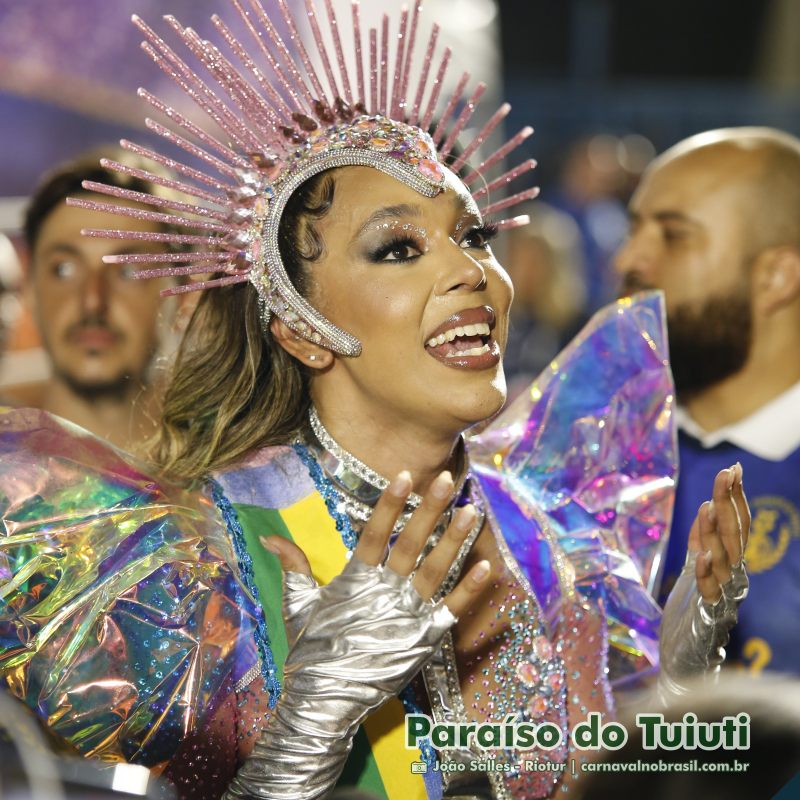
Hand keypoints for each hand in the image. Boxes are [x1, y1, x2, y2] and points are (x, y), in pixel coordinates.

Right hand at [224, 471, 490, 799]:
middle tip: (449, 479)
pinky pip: (451, 610)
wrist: (325, 702)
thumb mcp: (297, 604)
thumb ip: (293, 565)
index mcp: (355, 580)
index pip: (375, 533)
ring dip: (455, 540)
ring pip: (436, 570)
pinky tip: (486, 565)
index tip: (406, 475)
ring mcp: (408, 615)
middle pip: (411, 544)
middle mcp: (385, 592)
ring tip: (473, 510)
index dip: (391, 504)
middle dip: (431, 510)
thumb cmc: (310, 651)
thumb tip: (269, 535)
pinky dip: (469, 589)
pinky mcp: (425, 639)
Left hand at [686, 462, 749, 603]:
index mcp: (730, 561)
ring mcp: (723, 593)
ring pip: (723, 558)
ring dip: (715, 531)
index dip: (735, 497)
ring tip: (708, 506)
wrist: (687, 653)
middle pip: (733, 534)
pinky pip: (710, 591)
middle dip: (729, 502)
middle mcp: (732, 574)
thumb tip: (707, 507)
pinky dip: (707, 573)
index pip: (737, 524)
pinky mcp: (708, 613)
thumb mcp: (695, 565)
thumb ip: (701, 539)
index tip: (733, 468)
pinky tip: (701, 556)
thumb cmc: (692, 608)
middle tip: (726, 473)